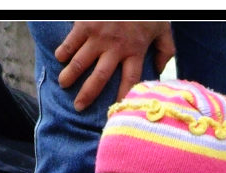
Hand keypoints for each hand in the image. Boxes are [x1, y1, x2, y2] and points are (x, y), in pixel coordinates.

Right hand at [55, 21, 174, 110]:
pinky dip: (63, 51)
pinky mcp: (86, 24)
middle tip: (78, 106)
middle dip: (87, 94)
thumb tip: (161, 71)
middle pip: (99, 78)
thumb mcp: (163, 27)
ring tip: (63, 84)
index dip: (123, 96)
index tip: (116, 110)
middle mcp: (116, 47)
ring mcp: (99, 36)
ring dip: (69, 75)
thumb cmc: (147, 8)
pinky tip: (59, 58)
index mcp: (135, 50)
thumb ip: (166, 50)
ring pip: (80, 62)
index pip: (130, 80)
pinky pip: (71, 42)